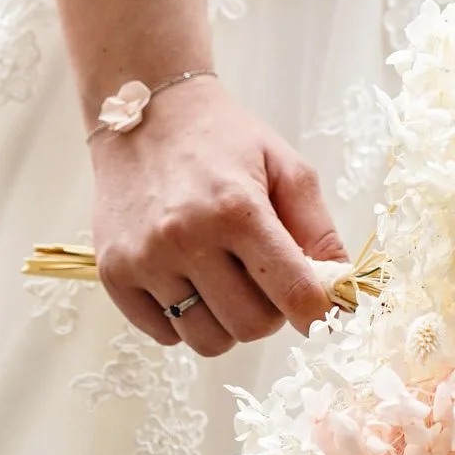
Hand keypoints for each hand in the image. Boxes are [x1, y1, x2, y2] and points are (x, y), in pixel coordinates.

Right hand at [90, 75, 348, 355]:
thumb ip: (319, 230)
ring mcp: (144, 259)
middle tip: (261, 279)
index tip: (319, 314)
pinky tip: (186, 279)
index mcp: (237, 210)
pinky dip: (183, 320)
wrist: (143, 113)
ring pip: (207, 340)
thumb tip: (342, 293)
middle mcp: (186, 238)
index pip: (294, 294)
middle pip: (250, 327)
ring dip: (225, 322)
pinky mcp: (113, 273)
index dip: (317, 314)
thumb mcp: (286, 167)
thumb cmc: (223, 140)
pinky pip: (164, 334)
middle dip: (269, 313)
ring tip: (223, 280)